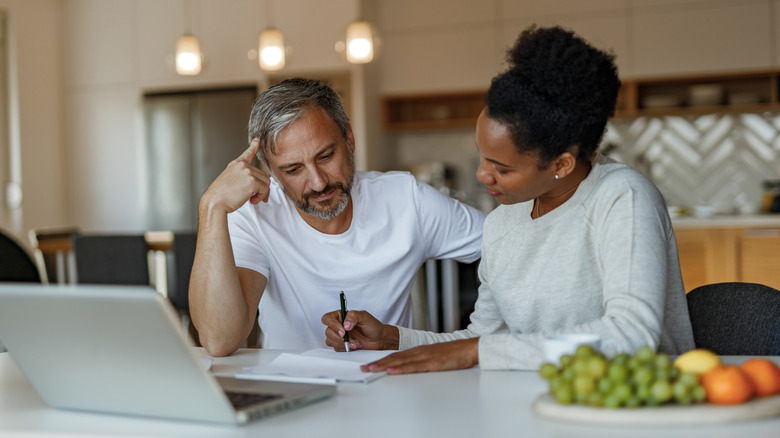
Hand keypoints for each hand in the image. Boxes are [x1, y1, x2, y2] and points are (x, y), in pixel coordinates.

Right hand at [200, 139, 270, 214]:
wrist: (215, 202)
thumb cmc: (220, 196)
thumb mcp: (229, 180)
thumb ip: (242, 177)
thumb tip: (257, 183)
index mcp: (235, 164)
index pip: (247, 153)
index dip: (254, 146)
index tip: (257, 140)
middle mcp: (242, 166)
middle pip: (263, 175)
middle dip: (262, 187)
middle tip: (256, 197)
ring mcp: (248, 172)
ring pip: (266, 182)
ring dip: (261, 193)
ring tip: (251, 199)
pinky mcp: (252, 181)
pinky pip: (265, 189)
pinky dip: (261, 197)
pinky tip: (252, 200)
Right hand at [321, 310, 398, 350]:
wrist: (379, 339)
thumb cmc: (373, 326)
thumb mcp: (365, 316)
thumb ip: (353, 316)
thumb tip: (345, 324)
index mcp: (341, 315)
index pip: (328, 318)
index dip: (333, 325)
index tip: (344, 331)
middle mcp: (338, 325)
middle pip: (328, 331)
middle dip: (340, 337)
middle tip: (351, 339)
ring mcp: (339, 336)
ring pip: (330, 341)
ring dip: (343, 343)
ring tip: (356, 343)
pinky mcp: (341, 345)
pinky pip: (336, 348)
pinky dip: (345, 348)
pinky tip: (354, 346)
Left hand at [360, 338, 479, 374]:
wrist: (468, 348)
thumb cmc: (453, 354)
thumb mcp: (433, 357)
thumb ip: (421, 361)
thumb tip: (409, 368)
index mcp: (417, 351)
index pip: (395, 356)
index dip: (381, 360)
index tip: (369, 364)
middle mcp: (418, 352)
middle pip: (393, 358)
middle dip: (377, 363)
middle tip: (363, 368)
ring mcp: (424, 357)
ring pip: (400, 361)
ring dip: (384, 365)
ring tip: (371, 369)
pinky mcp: (431, 363)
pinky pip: (413, 366)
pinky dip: (400, 369)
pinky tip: (391, 370)